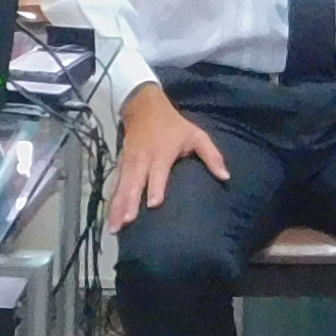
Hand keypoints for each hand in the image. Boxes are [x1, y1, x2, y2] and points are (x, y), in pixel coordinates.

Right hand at [110, 87, 232, 228]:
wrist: (143, 106)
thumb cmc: (174, 125)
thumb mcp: (196, 135)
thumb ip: (211, 155)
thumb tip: (225, 176)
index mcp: (161, 153)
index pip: (157, 172)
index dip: (155, 187)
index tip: (153, 204)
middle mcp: (142, 159)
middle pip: (135, 182)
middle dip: (130, 202)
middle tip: (127, 222)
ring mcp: (129, 162)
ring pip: (122, 186)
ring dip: (117, 207)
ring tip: (114, 228)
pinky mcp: (121, 165)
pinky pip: (115, 185)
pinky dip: (112, 201)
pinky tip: (111, 218)